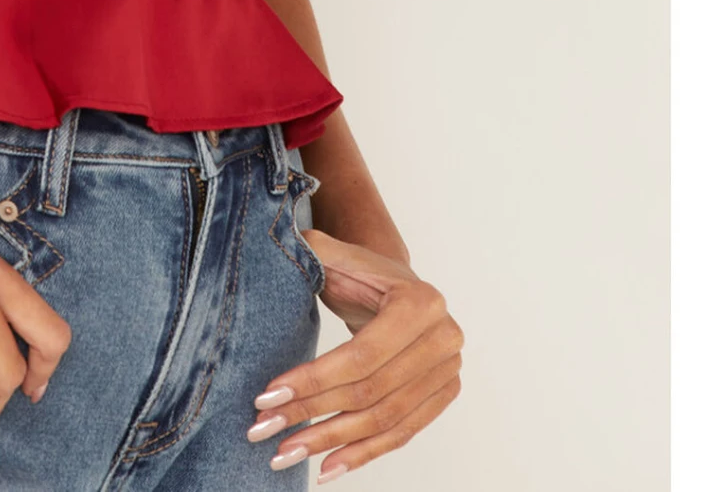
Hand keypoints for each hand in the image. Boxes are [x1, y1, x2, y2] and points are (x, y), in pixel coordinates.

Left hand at [248, 230, 463, 478]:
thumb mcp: (335, 255)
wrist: (393, 286)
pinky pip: (400, 434)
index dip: (313, 380)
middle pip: (370, 392)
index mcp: (420, 302)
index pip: (361, 355)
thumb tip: (281, 246)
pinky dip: (363, 455)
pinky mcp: (443, 396)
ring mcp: (448, 371)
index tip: (267, 397)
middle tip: (265, 430)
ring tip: (286, 454)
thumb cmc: (360, 273)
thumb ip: (310, 250)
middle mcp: (443, 339)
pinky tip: (326, 468)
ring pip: (383, 420)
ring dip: (331, 443)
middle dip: (312, 414)